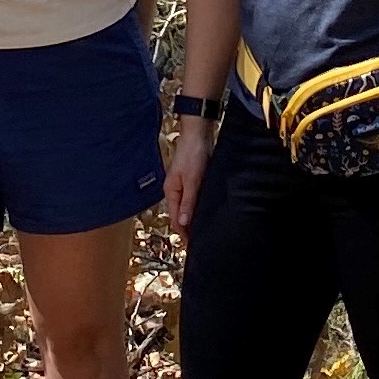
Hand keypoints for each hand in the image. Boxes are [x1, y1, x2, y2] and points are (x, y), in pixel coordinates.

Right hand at [163, 118, 210, 235]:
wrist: (198, 133)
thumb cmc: (193, 153)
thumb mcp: (192, 180)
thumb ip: (188, 201)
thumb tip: (184, 222)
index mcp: (171, 191)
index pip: (175, 219)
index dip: (183, 233)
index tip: (193, 245)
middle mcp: (176, 190)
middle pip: (181, 215)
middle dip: (188, 228)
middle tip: (201, 241)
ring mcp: (184, 185)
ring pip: (188, 207)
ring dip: (194, 218)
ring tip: (205, 230)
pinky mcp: (193, 180)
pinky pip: (194, 199)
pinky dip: (199, 207)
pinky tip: (208, 211)